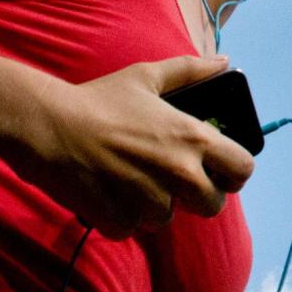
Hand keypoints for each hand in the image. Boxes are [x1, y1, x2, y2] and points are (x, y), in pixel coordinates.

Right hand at [12, 54, 256, 238]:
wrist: (48, 127)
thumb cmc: (99, 99)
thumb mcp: (146, 76)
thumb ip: (191, 70)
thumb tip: (224, 62)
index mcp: (192, 138)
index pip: (243, 170)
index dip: (233, 171)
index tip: (217, 169)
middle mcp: (179, 173)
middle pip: (213, 205)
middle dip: (196, 196)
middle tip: (169, 178)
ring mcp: (150, 202)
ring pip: (168, 218)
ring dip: (152, 205)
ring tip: (127, 176)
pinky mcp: (122, 221)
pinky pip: (132, 228)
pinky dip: (121, 215)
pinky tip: (106, 189)